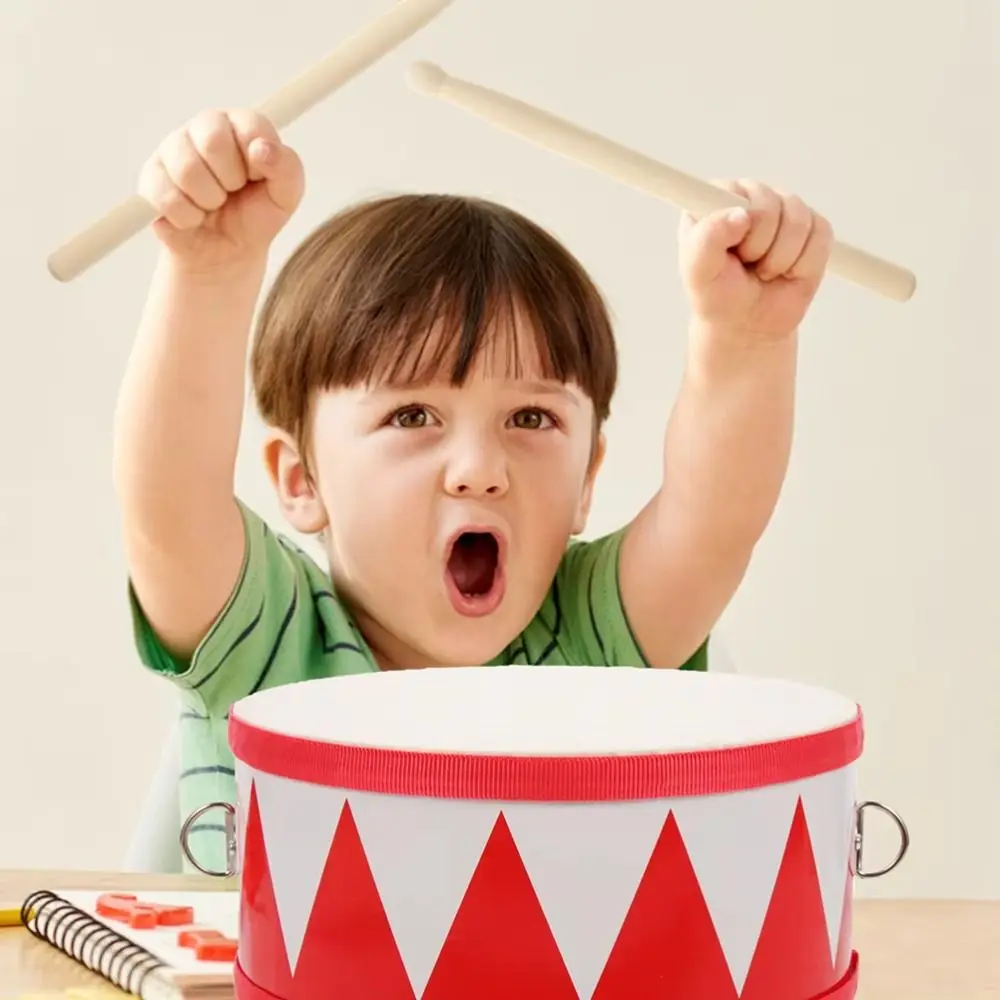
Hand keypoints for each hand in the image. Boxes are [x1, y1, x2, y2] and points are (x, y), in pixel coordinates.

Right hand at [137, 108, 304, 275]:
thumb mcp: (286, 196)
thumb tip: (262, 148)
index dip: (257, 162)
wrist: (227, 253)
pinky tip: (194, 217)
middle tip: (233, 192)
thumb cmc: (256, 215)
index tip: (257, 179)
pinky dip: (188, 218)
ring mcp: (172, 149)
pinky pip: (167, 197)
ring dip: (209, 201)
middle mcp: (204, 127)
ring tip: (213, 205)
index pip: (249, 126)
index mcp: (240, 124)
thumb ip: (287, 168)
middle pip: (213, 140)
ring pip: (187, 170)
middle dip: (231, 181)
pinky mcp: (150, 177)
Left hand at [678, 180, 833, 342]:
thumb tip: (741, 213)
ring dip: (781, 259)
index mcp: (715, 199)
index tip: (732, 253)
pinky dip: (804, 264)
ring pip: (799, 220)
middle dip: (761, 248)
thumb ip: (707, 239)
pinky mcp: (812, 226)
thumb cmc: (717, 296)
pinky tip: (786, 271)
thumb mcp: (698, 273)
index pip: (737, 194)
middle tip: (747, 265)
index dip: (742, 228)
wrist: (746, 324)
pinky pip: (821, 235)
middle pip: (771, 205)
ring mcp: (784, 208)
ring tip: (764, 271)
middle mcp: (751, 196)